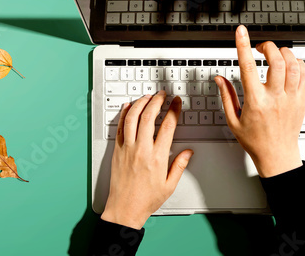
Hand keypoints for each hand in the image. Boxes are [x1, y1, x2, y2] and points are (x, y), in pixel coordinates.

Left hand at [101, 91, 193, 228]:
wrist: (124, 209)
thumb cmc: (145, 200)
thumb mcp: (169, 185)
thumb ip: (179, 166)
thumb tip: (188, 152)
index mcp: (157, 157)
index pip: (168, 126)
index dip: (173, 110)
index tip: (176, 103)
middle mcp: (141, 150)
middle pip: (149, 116)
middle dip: (157, 101)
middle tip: (162, 95)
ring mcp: (127, 149)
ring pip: (132, 118)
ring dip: (140, 104)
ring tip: (147, 97)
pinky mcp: (117, 151)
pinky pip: (119, 128)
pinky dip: (124, 115)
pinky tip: (128, 107)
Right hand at [214, 25, 304, 177]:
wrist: (277, 155)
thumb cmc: (255, 140)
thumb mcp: (233, 120)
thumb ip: (226, 96)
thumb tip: (220, 79)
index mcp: (256, 101)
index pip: (247, 67)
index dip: (243, 46)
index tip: (241, 32)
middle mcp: (275, 97)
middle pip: (276, 61)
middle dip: (268, 47)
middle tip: (261, 47)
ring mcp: (291, 98)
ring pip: (293, 65)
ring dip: (284, 53)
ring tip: (276, 54)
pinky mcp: (302, 100)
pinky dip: (298, 64)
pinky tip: (290, 65)